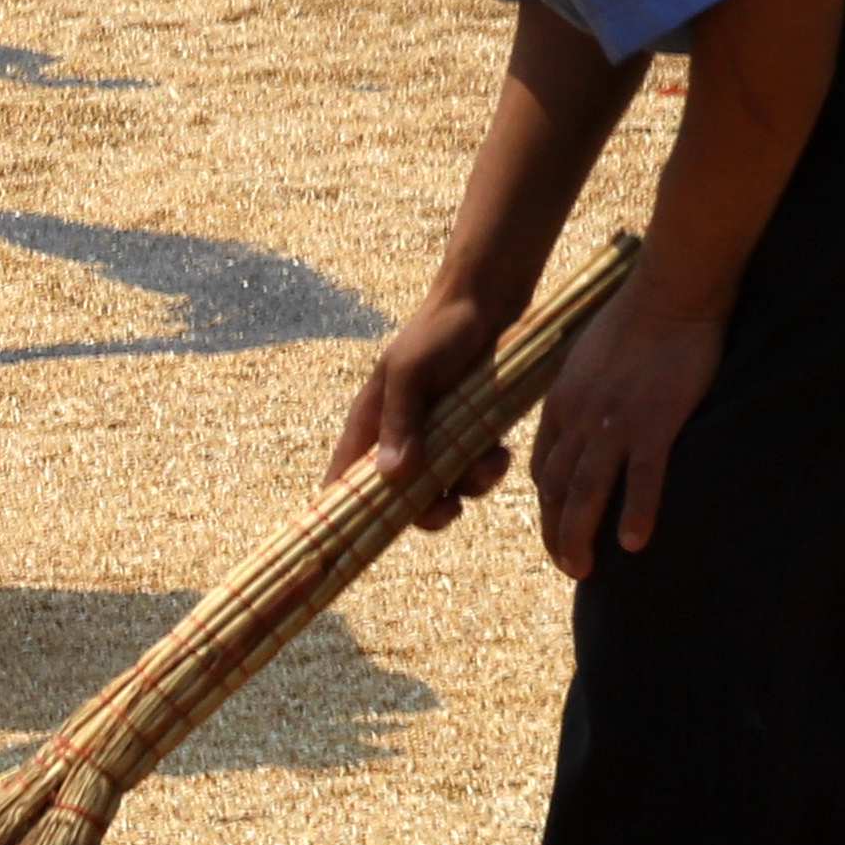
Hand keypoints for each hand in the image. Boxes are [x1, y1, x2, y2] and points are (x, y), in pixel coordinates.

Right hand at [332, 289, 522, 535]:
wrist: (488, 304)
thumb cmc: (439, 332)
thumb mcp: (411, 371)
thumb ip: (400, 422)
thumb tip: (389, 476)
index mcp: (370, 423)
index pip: (343, 479)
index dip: (343, 512)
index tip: (353, 540)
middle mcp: (398, 437)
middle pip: (398, 498)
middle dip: (426, 511)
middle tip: (450, 509)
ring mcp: (436, 437)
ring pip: (445, 488)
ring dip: (471, 485)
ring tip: (491, 461)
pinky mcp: (470, 433)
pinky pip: (476, 470)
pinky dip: (490, 468)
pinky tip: (502, 449)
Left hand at [528, 285, 727, 581]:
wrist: (670, 292)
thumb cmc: (636, 322)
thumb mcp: (590, 361)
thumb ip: (584, 395)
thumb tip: (590, 419)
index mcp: (562, 404)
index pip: (544, 467)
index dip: (548, 504)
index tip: (557, 529)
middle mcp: (579, 418)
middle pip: (557, 488)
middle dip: (556, 532)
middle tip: (567, 566)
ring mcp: (615, 422)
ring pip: (586, 491)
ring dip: (580, 535)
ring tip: (581, 570)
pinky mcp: (654, 421)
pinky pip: (642, 476)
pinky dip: (636, 511)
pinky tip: (634, 542)